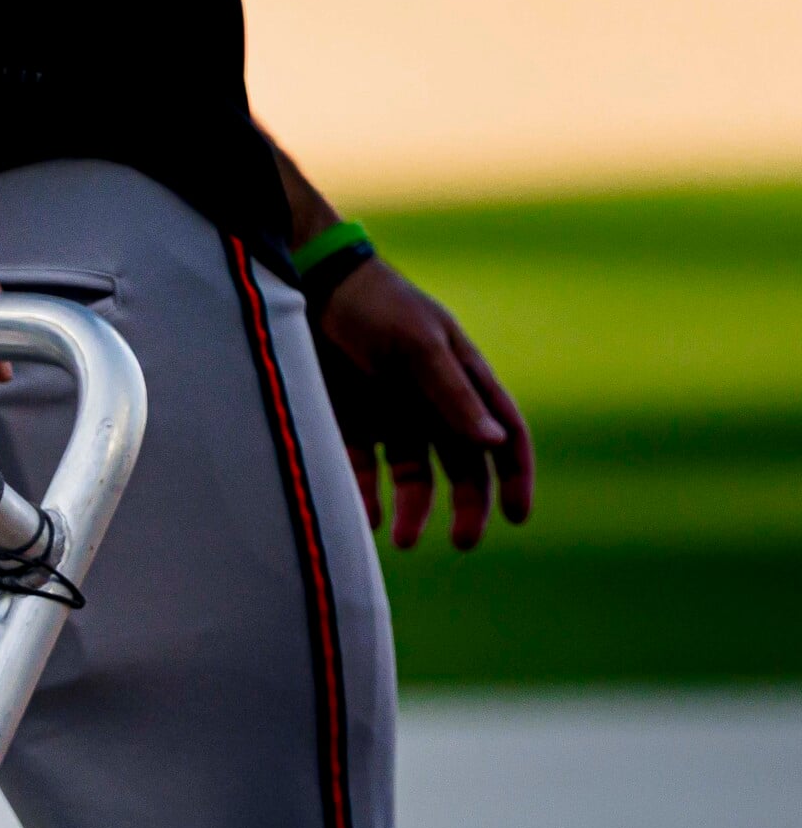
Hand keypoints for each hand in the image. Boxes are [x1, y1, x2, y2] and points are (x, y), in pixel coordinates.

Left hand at [314, 259, 533, 549]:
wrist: (310, 286)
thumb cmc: (375, 305)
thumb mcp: (418, 345)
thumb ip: (452, 394)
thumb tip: (493, 444)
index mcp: (463, 379)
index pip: (504, 433)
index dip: (515, 475)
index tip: (517, 516)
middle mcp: (432, 403)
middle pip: (462, 466)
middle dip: (467, 506)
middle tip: (463, 542)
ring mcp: (392, 415)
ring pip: (413, 476)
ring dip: (413, 510)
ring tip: (402, 539)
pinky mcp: (349, 423)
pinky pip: (363, 470)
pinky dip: (365, 496)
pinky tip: (364, 519)